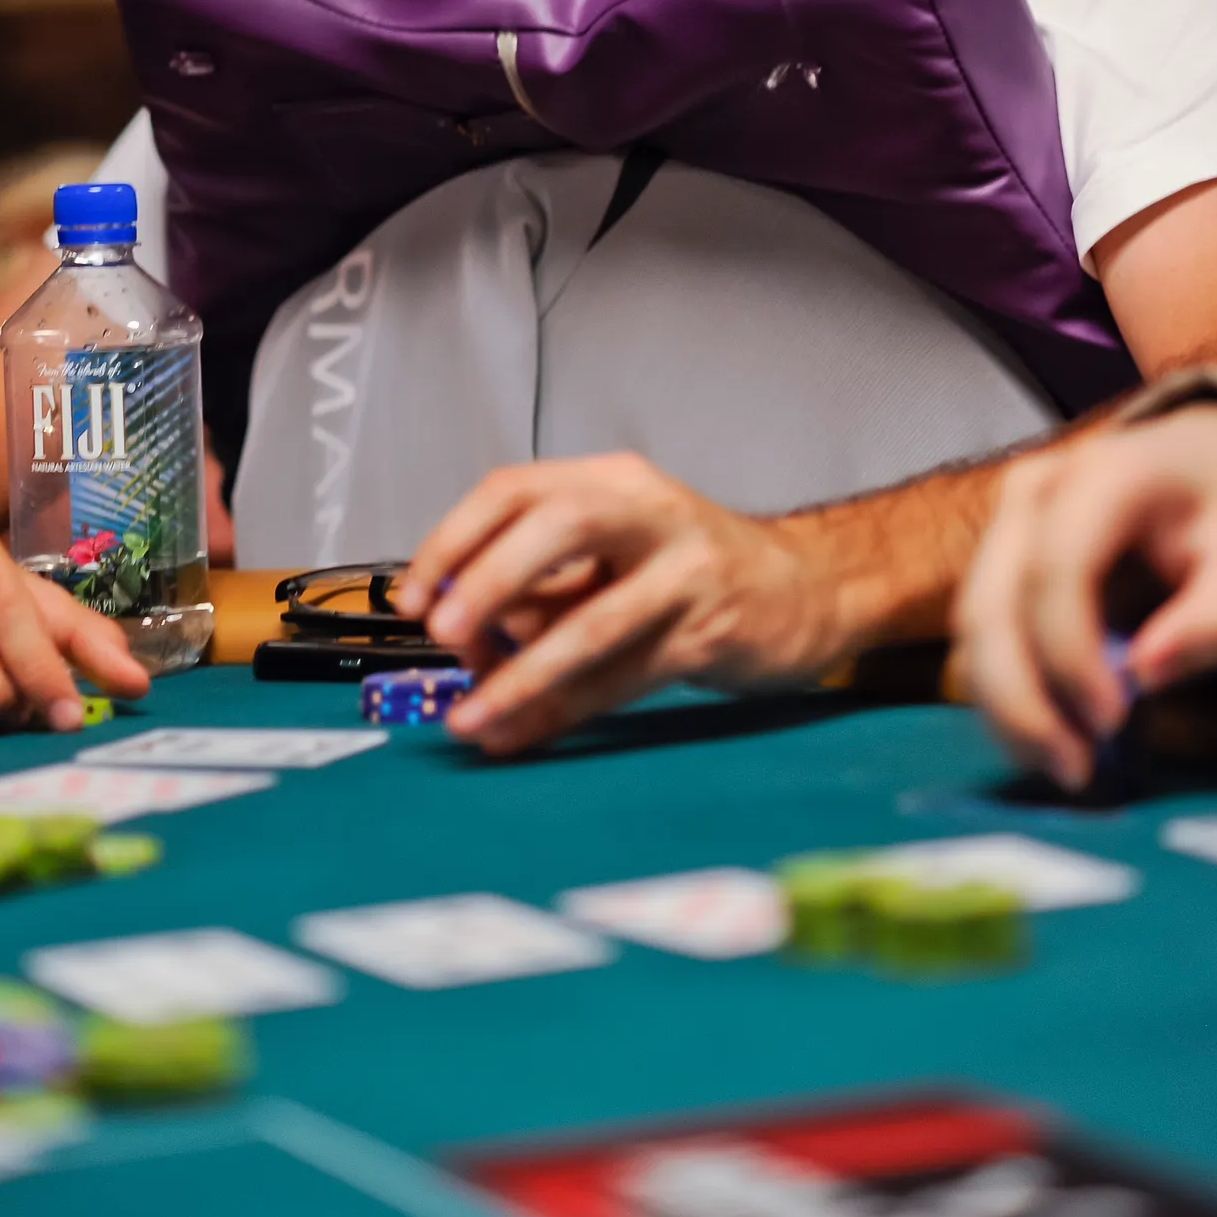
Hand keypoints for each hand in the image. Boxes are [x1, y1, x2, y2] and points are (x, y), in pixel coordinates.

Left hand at [396, 453, 828, 753]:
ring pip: (595, 621)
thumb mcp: (612, 555)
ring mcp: (688, 571)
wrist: (806, 590)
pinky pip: (626, 679)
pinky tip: (523, 735)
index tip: (410, 596)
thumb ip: (542, 586)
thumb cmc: (690, 570)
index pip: (515, 487)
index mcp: (612, 480)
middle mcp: (650, 512)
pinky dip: (566, 712)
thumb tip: (463, 640)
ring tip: (471, 717)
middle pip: (559, 524)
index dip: (453, 539)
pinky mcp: (711, 632)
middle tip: (441, 633)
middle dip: (490, 578)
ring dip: (523, 675)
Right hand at [953, 403, 1216, 789]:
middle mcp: (1032, 491)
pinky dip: (1002, 693)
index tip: (1113, 721)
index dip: (1070, 654)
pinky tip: (1048, 732)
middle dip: (1021, 702)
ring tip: (1066, 762)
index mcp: (1102, 475)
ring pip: (970, 628)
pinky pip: (977, 636)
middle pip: (990, 606)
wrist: (1189, 461)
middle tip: (1075, 770)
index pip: (1056, 567)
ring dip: (1005, 708)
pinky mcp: (991, 558)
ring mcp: (1001, 521)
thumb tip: (1142, 672)